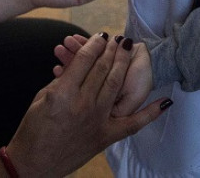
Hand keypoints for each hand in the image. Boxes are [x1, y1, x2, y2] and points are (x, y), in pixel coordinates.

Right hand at [6, 34, 169, 175]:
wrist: (34, 164)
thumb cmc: (33, 130)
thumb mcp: (42, 98)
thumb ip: (63, 79)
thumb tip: (80, 63)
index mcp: (63, 93)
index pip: (85, 60)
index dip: (94, 44)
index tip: (100, 36)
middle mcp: (83, 105)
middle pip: (103, 69)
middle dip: (112, 50)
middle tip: (119, 38)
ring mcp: (98, 121)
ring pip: (116, 85)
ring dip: (124, 64)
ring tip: (129, 49)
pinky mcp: (106, 137)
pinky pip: (133, 124)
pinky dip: (151, 113)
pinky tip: (166, 101)